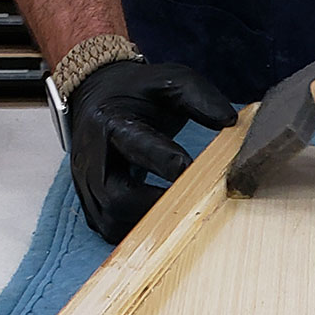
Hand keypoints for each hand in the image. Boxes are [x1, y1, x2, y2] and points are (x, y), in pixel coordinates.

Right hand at [68, 60, 235, 241]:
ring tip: (179, 217)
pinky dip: (137, 233)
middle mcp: (91, 157)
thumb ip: (197, 96)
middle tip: (189, 206)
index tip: (192, 169)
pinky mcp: (90, 202)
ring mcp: (86, 183)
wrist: (96, 96)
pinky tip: (162, 226)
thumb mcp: (166, 82)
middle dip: (154, 205)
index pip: (136, 145)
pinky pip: (109, 230)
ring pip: (111, 221)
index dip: (163, 160)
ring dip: (147, 225)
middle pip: (116, 196)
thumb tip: (228, 121)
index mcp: (110, 122)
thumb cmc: (134, 92)